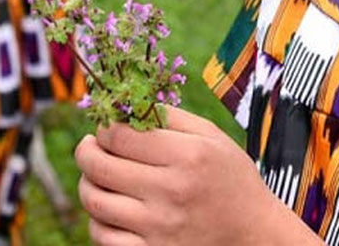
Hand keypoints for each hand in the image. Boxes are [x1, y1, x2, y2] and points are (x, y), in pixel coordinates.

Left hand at [75, 108, 310, 245]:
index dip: (104, 127)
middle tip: (89, 146)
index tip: (106, 128)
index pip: (120, 136)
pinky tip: (108, 207)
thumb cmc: (229, 177)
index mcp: (188, 155)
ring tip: (95, 175)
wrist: (252, 231)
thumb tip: (126, 106)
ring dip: (87, 182)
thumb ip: (170, 116)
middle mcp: (172, 191)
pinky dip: (96, 219)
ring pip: (94, 200)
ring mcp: (159, 227)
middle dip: (86, 151)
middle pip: (100, 166)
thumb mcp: (211, 136)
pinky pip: (102, 236)